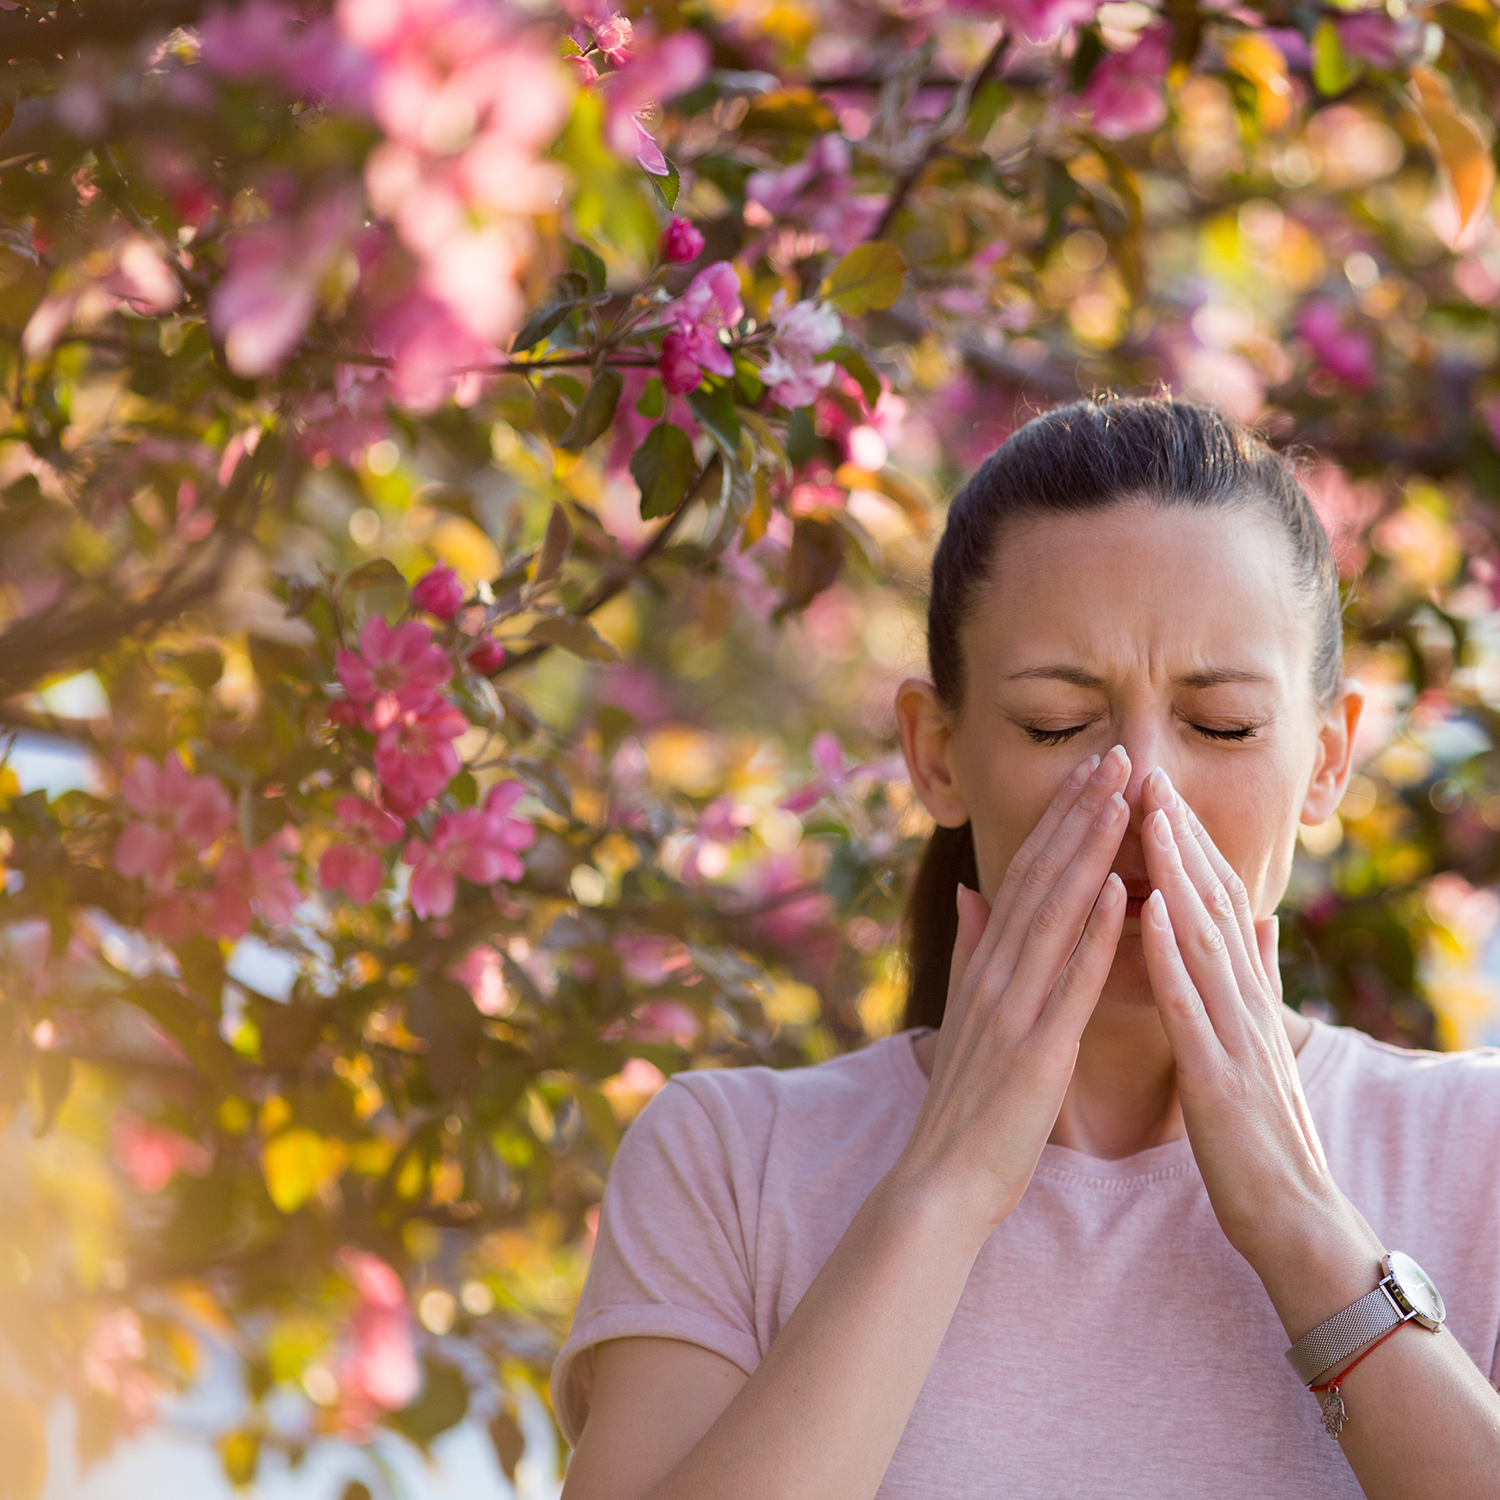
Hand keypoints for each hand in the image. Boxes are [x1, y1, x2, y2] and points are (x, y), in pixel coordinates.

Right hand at [896, 745, 1130, 1231]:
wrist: (942, 1180)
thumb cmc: (966, 1103)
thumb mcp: (964, 1011)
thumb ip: (969, 948)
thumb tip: (973, 892)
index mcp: (986, 964)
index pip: (1028, 874)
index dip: (1061, 819)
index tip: (1094, 770)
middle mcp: (995, 971)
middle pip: (1042, 876)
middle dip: (1081, 812)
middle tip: (1117, 756)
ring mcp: (1012, 1006)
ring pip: (1056, 912)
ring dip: (1090, 850)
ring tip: (1121, 796)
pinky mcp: (1035, 1048)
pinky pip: (1069, 980)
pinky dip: (1093, 933)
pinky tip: (1119, 890)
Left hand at [1137, 768, 1378, 1274]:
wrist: (1294, 1219)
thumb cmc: (1265, 1132)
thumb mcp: (1264, 1043)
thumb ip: (1262, 979)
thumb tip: (1266, 918)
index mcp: (1245, 996)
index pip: (1215, 903)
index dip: (1187, 843)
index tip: (1157, 788)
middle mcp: (1245, 1004)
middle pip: (1212, 904)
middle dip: (1180, 836)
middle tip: (1149, 772)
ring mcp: (1237, 1037)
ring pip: (1205, 940)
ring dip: (1176, 874)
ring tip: (1148, 816)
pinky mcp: (1218, 1078)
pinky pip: (1191, 1006)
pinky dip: (1170, 953)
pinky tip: (1149, 909)